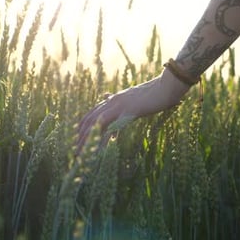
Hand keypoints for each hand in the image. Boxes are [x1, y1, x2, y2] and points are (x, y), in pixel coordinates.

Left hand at [76, 69, 190, 153]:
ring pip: (96, 124)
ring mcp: (119, 106)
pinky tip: (98, 150)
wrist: (166, 87)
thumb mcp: (134, 97)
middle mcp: (113, 101)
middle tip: (74, 149)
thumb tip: (109, 98)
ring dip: (87, 140)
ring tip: (81, 153)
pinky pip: (112, 128)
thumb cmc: (154, 94)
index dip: (82, 125)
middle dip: (80, 135)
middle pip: (90, 119)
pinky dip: (103, 140)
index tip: (76, 136)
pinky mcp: (128, 112)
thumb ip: (120, 101)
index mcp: (114, 99)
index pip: (92, 112)